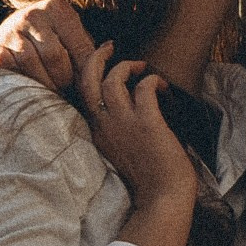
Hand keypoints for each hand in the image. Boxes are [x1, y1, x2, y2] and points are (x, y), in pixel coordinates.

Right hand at [0, 0, 94, 90]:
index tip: (85, 84)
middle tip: (68, 92)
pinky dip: (23, 82)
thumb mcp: (74, 39)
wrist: (18, 36)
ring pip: (31, 63)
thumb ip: (88, 49)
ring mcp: (10, 30)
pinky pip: (10, 69)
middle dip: (64, 79)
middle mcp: (32, 14)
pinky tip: (32, 88)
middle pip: (54, 55)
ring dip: (44, 84)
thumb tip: (109, 51)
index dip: (83, 70)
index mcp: (57, 8)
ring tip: (53, 93)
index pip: (78, 46)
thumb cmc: (56, 41)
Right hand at [77, 44, 197, 245]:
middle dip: (96, 57)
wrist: (162, 199)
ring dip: (127, 66)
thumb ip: (116, 131)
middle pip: (87, 80)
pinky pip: (145, 87)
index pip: (82, 95)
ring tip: (141, 67)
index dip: (89, 74)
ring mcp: (124, 124)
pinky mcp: (146, 123)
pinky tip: (163, 87)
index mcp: (96, 133)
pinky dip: (154, 80)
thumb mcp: (119, 153)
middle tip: (109, 47)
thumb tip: (128, 107)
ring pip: (113, 79)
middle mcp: (104, 126)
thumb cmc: (147, 180)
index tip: (100, 63)